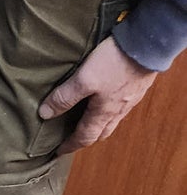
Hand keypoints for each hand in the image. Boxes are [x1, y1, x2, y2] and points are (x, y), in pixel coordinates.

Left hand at [39, 38, 156, 153]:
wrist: (149, 44)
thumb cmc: (115, 62)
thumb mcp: (84, 79)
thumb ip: (65, 97)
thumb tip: (45, 114)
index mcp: (104, 113)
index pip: (84, 137)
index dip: (70, 145)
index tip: (59, 151)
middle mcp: (119, 110)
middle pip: (101, 133)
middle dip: (85, 138)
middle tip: (72, 138)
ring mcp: (131, 99)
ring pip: (113, 120)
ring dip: (99, 124)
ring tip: (86, 119)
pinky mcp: (138, 86)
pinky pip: (122, 106)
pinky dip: (110, 110)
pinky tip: (105, 99)